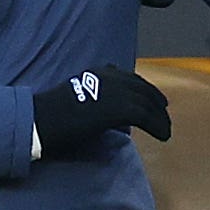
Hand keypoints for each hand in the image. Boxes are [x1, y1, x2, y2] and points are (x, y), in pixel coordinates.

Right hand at [32, 64, 170, 153]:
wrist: (43, 118)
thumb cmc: (53, 113)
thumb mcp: (78, 96)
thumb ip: (95, 97)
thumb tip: (107, 109)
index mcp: (100, 73)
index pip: (130, 79)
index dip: (145, 90)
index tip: (155, 100)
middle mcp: (112, 77)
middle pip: (143, 89)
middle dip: (156, 101)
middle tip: (165, 114)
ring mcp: (117, 91)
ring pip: (148, 103)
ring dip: (160, 118)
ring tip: (166, 130)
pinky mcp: (121, 107)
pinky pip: (147, 117)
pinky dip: (158, 126)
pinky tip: (164, 136)